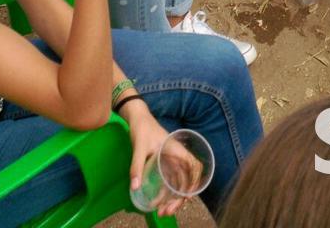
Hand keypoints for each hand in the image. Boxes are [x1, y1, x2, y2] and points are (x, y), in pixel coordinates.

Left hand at [121, 101, 187, 216]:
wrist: (137, 117)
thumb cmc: (142, 129)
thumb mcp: (139, 147)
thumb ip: (136, 166)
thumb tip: (135, 188)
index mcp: (177, 150)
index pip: (194, 166)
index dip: (195, 182)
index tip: (186, 198)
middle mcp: (177, 156)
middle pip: (186, 180)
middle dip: (179, 199)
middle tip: (166, 212)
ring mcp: (171, 160)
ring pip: (178, 182)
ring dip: (173, 198)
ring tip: (162, 212)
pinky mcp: (163, 163)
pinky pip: (169, 181)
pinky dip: (166, 193)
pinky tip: (157, 202)